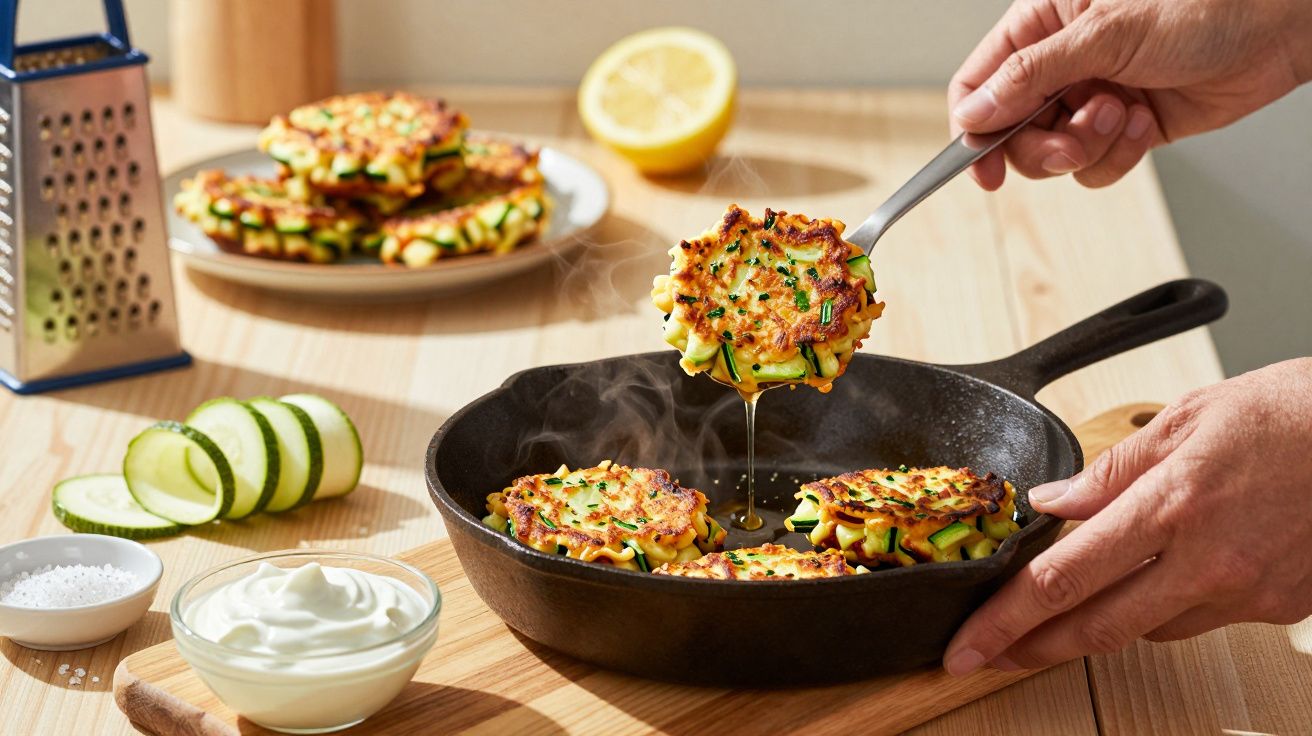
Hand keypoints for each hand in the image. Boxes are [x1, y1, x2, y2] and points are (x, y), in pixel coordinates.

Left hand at [943, 357, 1311, 675]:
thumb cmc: (1292, 413)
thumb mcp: (1187, 417)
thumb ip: (1111, 468)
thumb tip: (1053, 501)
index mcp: (1170, 506)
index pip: (1062, 579)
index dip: (1005, 620)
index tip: (966, 643)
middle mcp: (1206, 562)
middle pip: (1095, 627)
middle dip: (1030, 648)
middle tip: (985, 654)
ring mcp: (1245, 592)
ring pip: (1146, 629)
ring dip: (1096, 625)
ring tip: (1060, 614)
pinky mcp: (1277, 607)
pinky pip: (1198, 619)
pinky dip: (1162, 607)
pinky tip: (1151, 585)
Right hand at [949, 0, 1311, 189]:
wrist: (1279, 26)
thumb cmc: (1204, 2)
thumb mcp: (1103, 34)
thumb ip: (1029, 77)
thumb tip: (974, 114)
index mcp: (1043, 24)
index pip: (979, 83)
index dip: (973, 128)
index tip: (982, 165)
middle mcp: (1063, 62)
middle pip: (1014, 131)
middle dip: (1044, 147)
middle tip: (1074, 143)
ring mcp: (1094, 96)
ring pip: (1056, 155)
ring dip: (1088, 148)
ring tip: (1122, 116)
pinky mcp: (1126, 128)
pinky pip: (1097, 166)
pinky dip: (1120, 155)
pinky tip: (1144, 122)